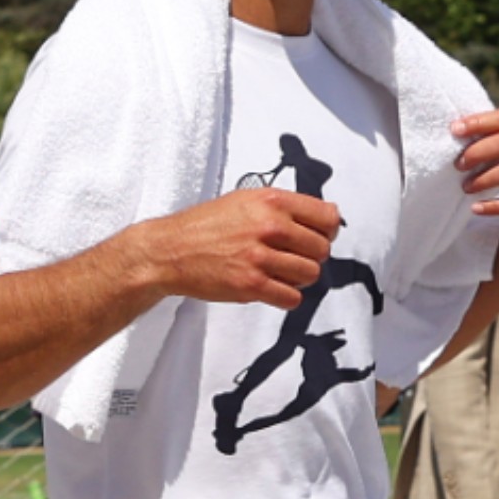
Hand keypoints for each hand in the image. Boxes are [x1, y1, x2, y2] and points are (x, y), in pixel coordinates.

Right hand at [133, 188, 339, 309]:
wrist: (169, 250)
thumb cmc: (206, 225)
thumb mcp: (247, 200)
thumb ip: (286, 207)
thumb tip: (328, 217)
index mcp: (272, 201)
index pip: (328, 217)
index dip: (327, 230)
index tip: (319, 236)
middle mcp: (269, 226)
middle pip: (322, 249)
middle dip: (312, 256)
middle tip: (293, 257)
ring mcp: (260, 256)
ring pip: (311, 274)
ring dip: (299, 277)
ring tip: (280, 272)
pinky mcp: (251, 285)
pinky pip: (292, 297)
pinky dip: (286, 296)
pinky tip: (271, 287)